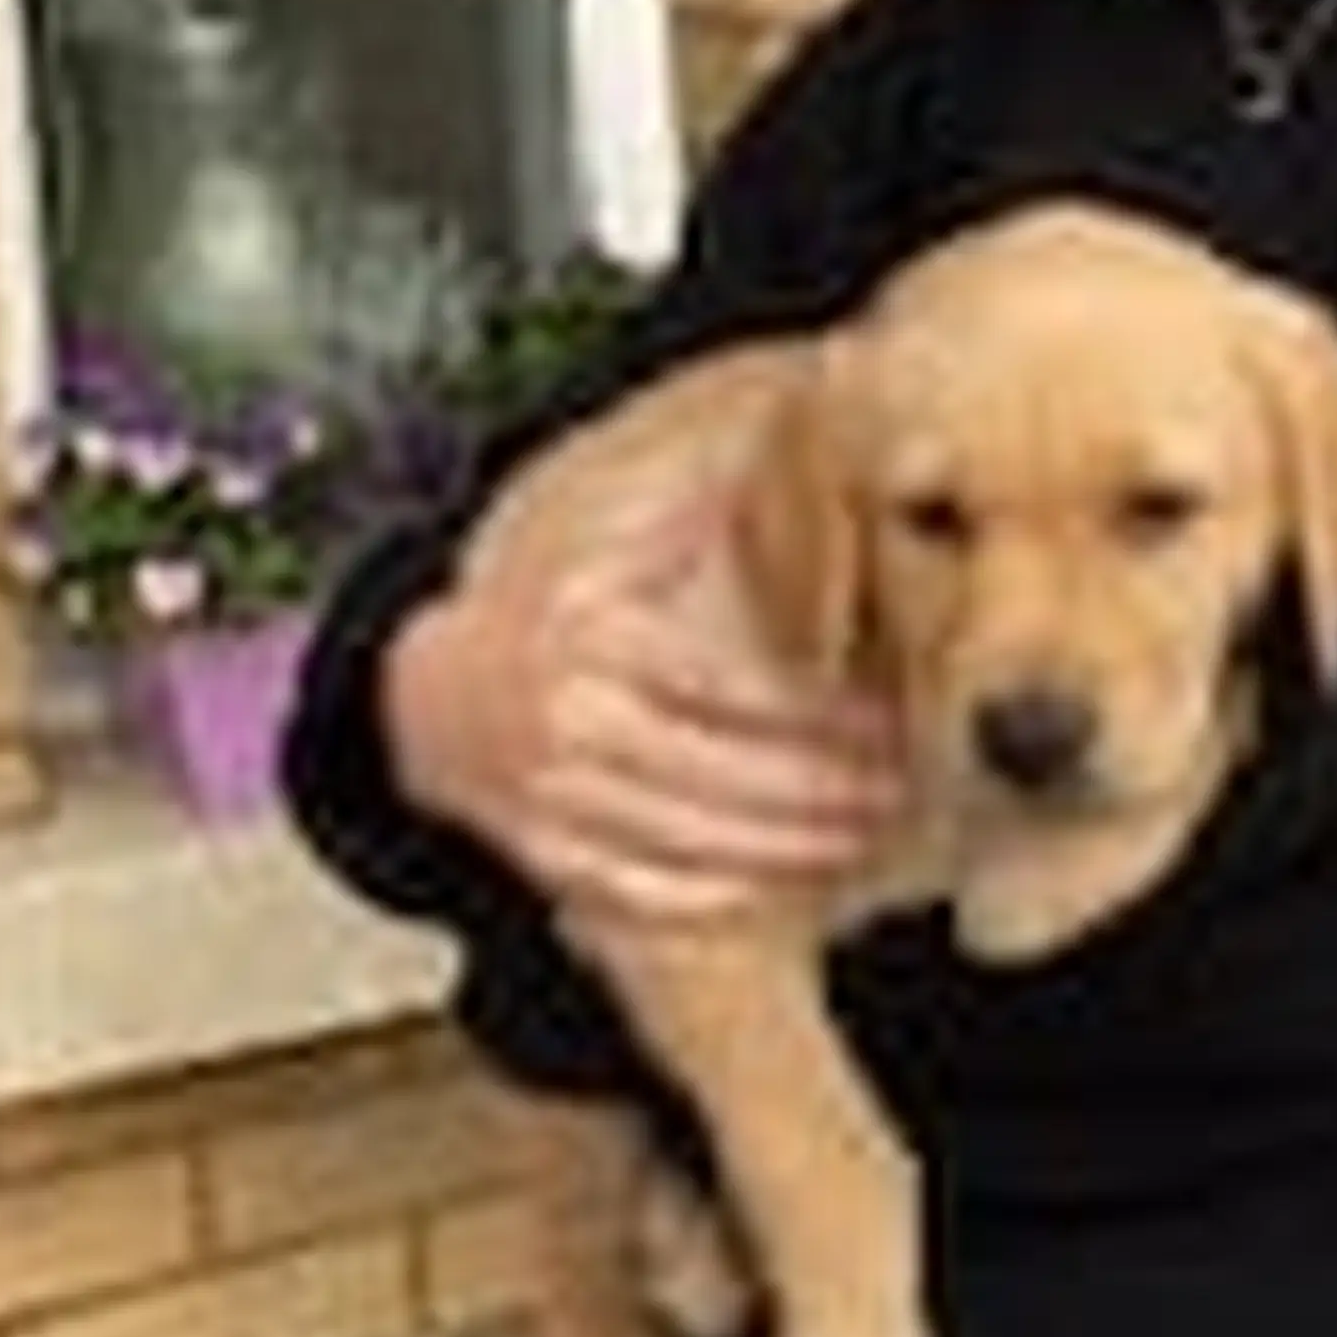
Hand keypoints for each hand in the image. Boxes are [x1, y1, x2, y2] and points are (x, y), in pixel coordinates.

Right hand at [386, 473, 900, 933]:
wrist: (437, 695)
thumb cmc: (555, 607)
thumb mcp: (617, 531)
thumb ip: (705, 495)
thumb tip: (802, 443)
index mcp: (592, 634)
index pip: (729, 687)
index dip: (820, 713)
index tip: (889, 719)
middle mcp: (568, 722)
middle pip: (725, 775)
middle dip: (826, 791)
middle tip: (899, 787)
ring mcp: (553, 800)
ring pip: (697, 842)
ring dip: (794, 848)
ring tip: (866, 834)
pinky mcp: (550, 859)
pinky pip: (647, 892)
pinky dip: (725, 893)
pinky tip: (789, 879)